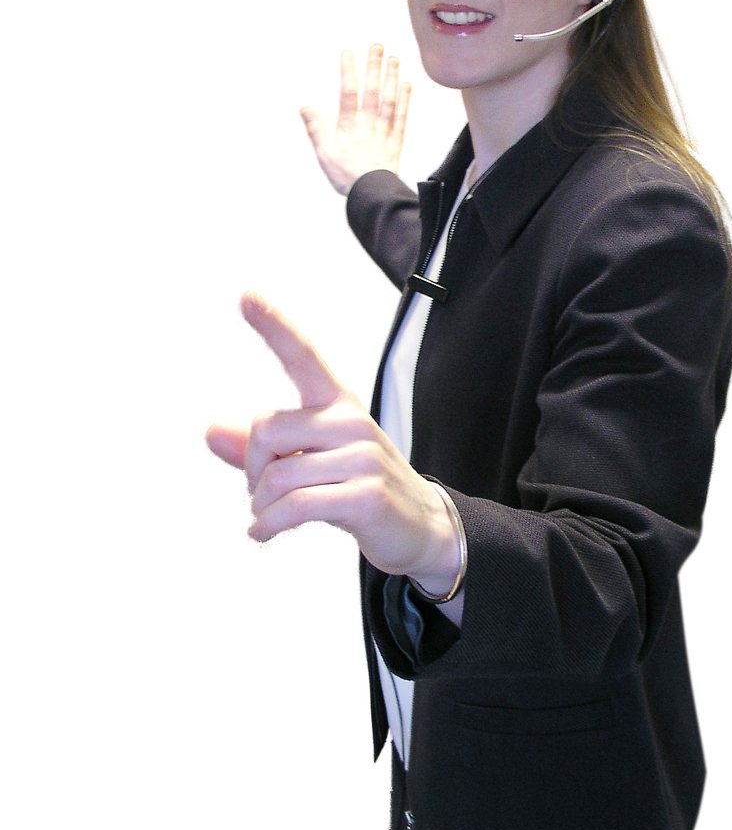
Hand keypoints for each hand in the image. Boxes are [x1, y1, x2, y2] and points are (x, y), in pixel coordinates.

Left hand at [206, 293, 459, 590]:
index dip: (274, 326)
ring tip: (267, 518)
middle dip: (251, 467)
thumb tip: (210, 431)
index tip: (246, 296)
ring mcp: (362, 457)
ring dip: (261, 506)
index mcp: (337, 404)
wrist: (423, 528)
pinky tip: (262, 534)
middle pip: (267, 427)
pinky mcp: (365, 495)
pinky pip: (295, 507)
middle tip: (259, 493)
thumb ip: (261, 448)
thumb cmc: (359, 488)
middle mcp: (350, 421)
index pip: (302, 355)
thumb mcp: (310, 462)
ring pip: (277, 475)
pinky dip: (268, 525)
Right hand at [300, 44, 410, 196]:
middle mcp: (368, 123)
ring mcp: (384, 129)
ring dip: (391, 77)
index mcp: (349, 125)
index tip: (348, 52)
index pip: (348, 92)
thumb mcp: (324, 154)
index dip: (348, 71)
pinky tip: (406, 84)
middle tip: (377, 46)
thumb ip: (316, 129)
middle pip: (372, 90)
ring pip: (389, 99)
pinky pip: (402, 115)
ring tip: (393, 58)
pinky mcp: (396, 139)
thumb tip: (305, 108)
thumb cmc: (346, 176)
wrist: (372, 193)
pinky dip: (405, 99)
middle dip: (374, 66)